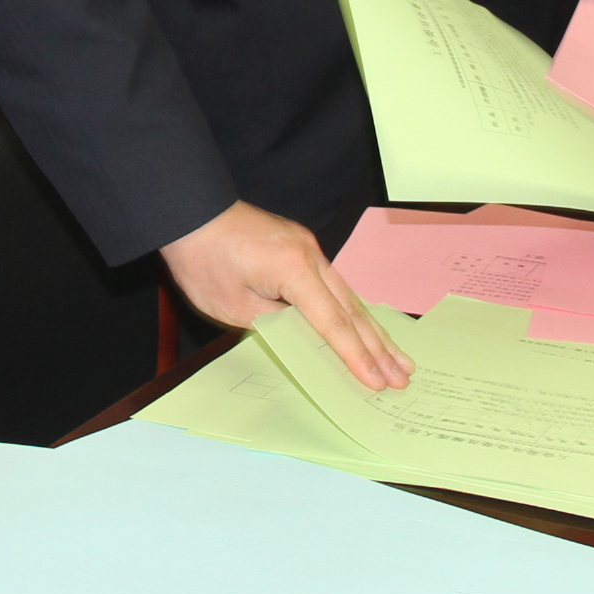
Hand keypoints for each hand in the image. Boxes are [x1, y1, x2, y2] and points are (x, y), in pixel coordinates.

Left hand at [161, 200, 411, 388]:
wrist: (190, 211)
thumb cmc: (202, 258)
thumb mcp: (232, 306)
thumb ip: (275, 324)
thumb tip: (305, 339)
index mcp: (294, 270)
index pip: (333, 323)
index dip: (356, 357)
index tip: (377, 382)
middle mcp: (310, 255)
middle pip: (352, 310)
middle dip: (379, 348)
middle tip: (403, 377)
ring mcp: (308, 248)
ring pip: (349, 296)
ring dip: (373, 331)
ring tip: (399, 358)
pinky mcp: (300, 246)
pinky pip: (335, 285)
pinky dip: (353, 311)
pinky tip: (368, 327)